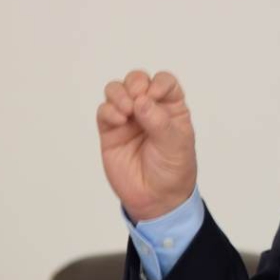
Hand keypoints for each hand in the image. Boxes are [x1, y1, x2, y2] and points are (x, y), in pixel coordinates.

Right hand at [97, 70, 196, 221]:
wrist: (156, 199)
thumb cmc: (172, 170)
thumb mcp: (175, 144)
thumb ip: (159, 121)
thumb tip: (141, 100)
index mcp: (171, 108)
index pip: (164, 82)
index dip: (158, 83)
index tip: (154, 96)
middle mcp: (149, 109)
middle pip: (137, 80)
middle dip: (135, 83)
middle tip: (137, 99)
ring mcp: (128, 119)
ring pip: (117, 90)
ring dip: (119, 94)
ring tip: (126, 112)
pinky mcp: (110, 131)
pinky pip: (104, 111)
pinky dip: (109, 110)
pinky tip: (119, 121)